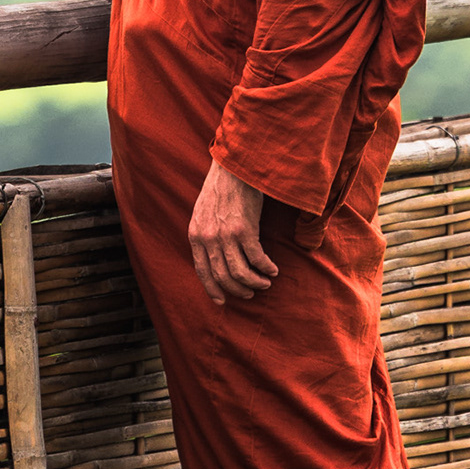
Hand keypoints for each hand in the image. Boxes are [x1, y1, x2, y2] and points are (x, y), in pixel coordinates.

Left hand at [188, 161, 273, 305]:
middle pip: (223, 276)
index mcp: (195, 235)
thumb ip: (205, 234)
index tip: (222, 301)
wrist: (234, 167)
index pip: (202, 271)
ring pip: (240, 272)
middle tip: (250, 293)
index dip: (212, 289)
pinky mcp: (245, 229)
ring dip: (255, 282)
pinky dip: (266, 268)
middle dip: (238, 290)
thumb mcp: (203, 212)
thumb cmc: (222, 188)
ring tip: (265, 283)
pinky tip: (273, 269)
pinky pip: (257, 259)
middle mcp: (208, 238)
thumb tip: (214, 256)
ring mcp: (226, 235)